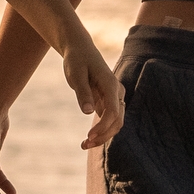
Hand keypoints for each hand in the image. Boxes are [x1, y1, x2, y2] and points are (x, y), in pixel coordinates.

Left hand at [59, 36, 124, 150]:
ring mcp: (115, 97)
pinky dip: (101, 130)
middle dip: (104, 135)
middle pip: (118, 120)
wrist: (80, 49)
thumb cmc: (76, 60)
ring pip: (116, 122)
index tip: (89, 137)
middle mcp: (117, 92)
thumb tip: (88, 112)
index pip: (113, 111)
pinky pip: (109, 118)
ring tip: (85, 144)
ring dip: (104, 135)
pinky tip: (89, 138)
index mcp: (111, 84)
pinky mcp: (109, 100)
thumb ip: (82, 92)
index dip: (103, 127)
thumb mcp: (75, 74)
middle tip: (85, 145)